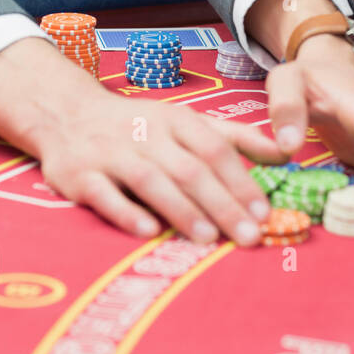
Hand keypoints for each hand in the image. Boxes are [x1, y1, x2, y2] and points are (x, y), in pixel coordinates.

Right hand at [0, 37, 289, 245]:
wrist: (66, 114)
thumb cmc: (137, 125)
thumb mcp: (186, 120)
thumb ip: (235, 137)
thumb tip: (287, 152)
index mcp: (174, 119)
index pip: (214, 148)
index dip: (240, 179)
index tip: (264, 211)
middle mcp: (145, 132)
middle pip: (188, 168)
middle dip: (221, 203)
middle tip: (248, 236)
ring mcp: (110, 153)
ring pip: (150, 180)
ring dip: (181, 210)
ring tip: (209, 239)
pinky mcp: (80, 175)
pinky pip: (104, 195)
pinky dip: (127, 213)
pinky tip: (150, 231)